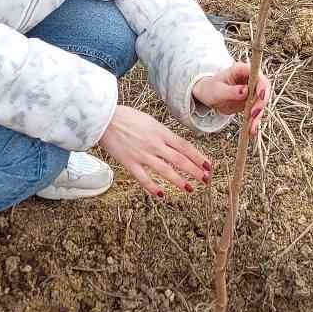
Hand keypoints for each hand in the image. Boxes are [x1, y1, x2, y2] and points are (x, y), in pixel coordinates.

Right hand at [97, 105, 211, 198]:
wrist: (104, 118)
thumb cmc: (126, 117)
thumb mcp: (150, 121)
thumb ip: (162, 133)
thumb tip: (175, 145)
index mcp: (161, 132)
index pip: (185, 146)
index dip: (198, 157)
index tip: (208, 165)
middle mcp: (155, 144)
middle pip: (180, 160)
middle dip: (195, 171)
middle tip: (205, 179)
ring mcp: (142, 154)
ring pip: (166, 170)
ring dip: (179, 181)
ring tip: (190, 189)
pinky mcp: (129, 163)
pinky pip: (144, 178)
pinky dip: (153, 187)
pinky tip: (161, 194)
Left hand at [193, 63, 270, 137]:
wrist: (208, 95)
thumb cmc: (210, 88)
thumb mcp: (217, 90)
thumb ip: (231, 91)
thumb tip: (246, 91)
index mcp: (243, 70)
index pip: (258, 76)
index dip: (262, 85)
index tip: (260, 96)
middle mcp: (251, 79)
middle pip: (264, 90)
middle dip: (261, 103)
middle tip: (253, 115)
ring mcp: (253, 91)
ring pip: (261, 104)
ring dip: (258, 116)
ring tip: (251, 128)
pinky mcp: (252, 102)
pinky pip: (256, 112)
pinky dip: (254, 122)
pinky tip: (252, 131)